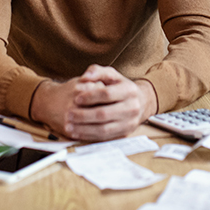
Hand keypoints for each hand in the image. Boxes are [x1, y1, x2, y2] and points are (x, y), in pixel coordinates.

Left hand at [30, 65, 156, 140]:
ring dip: (84, 129)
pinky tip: (77, 133)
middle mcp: (131, 107)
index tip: (76, 98)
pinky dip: (89, 136)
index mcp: (129, 90)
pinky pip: (105, 137)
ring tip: (69, 126)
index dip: (90, 96)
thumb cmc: (120, 86)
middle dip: (84, 115)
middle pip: (104, 114)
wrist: (141, 102)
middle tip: (69, 114)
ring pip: (104, 129)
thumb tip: (85, 76)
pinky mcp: (124, 134)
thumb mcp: (112, 74)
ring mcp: (129, 122)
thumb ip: (97, 71)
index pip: (107, 94)